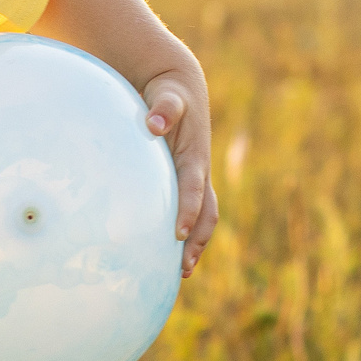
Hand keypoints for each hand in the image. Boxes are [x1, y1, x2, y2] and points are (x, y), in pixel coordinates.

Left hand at [143, 69, 219, 277]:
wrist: (180, 89)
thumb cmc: (170, 94)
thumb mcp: (168, 96)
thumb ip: (163, 109)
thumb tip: (153, 124)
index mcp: (195, 156)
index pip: (194, 188)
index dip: (189, 210)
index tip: (179, 233)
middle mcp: (199, 172)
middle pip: (207, 213)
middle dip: (198, 241)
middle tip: (182, 268)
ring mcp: (195, 179)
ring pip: (202, 217)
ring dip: (195, 244)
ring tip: (180, 272)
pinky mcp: (186, 182)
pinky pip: (190, 212)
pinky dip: (185, 233)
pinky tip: (165, 253)